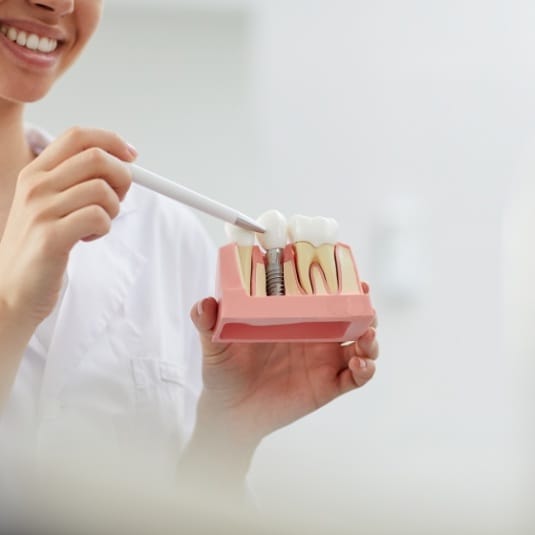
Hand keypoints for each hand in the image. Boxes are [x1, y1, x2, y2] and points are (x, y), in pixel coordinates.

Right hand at [0, 127, 135, 326]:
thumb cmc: (38, 247)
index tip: (131, 156)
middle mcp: (36, 186)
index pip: (78, 136)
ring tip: (96, 225)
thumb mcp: (49, 204)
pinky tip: (88, 238)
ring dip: (112, 209)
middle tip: (116, 200)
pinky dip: (104, 228)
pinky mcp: (51, 237)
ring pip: (102, 190)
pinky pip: (99, 217)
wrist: (10, 290)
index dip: (112, 141)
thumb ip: (76, 182)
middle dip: (122, 177)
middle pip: (97, 158)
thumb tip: (122, 164)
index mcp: (35, 173)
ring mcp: (41, 210)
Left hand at [190, 283, 378, 449]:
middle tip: (365, 301)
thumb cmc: (224, 372)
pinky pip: (356, 376)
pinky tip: (359, 363)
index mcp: (293, 317)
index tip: (348, 272)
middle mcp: (314, 335)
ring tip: (366, 336)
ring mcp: (324, 359)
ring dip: (371, 337)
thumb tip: (204, 303)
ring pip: (361, 343)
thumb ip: (208, 323)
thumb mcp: (215, 344)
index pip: (323, 294)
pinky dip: (366, 368)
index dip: (340, 282)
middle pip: (351, 315)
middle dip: (364, 307)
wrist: (230, 413)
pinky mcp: (329, 385)